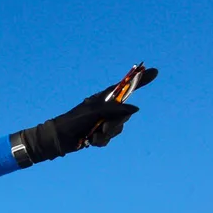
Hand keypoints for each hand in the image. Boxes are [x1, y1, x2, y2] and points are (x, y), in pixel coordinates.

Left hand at [11, 67, 157, 165]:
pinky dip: (100, 141)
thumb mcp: (94, 112)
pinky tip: (89, 141)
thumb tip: (135, 109)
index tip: (154, 71)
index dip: (139, 80)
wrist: (58, 139)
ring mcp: (102, 121)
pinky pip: (108, 139)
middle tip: (102, 126)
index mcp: (103, 98)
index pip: (124, 87)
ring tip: (92, 134)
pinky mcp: (98, 134)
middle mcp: (105, 109)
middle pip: (124, 115)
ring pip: (117, 129)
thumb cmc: (73, 120)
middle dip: (114, 124)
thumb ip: (115, 110)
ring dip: (105, 134)